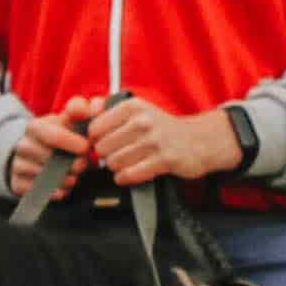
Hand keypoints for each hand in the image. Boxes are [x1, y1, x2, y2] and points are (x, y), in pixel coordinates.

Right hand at [3, 108, 96, 199]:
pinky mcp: (17, 183)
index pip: (52, 134)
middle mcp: (23, 144)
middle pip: (48, 157)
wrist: (37, 155)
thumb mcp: (69, 120)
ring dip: (64, 178)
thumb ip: (83, 110)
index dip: (72, 142)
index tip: (87, 147)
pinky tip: (64, 189)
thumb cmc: (60, 136)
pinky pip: (36, 191)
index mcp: (35, 127)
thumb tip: (95, 106)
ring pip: (43, 176)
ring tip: (74, 177)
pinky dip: (54, 192)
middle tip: (83, 164)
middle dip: (70, 162)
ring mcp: (18, 164)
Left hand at [75, 95, 242, 186]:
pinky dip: (125, 178)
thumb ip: (111, 111)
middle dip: (106, 156)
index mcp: (133, 107)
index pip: (95, 128)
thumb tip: (86, 113)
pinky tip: (129, 174)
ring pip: (114, 162)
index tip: (103, 144)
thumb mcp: (139, 111)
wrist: (199, 140)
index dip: (95, 140)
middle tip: (116, 156)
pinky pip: (129, 174)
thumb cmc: (163, 128)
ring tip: (126, 163)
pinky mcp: (163, 160)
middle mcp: (142, 121)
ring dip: (116, 167)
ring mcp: (153, 141)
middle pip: (102, 147)